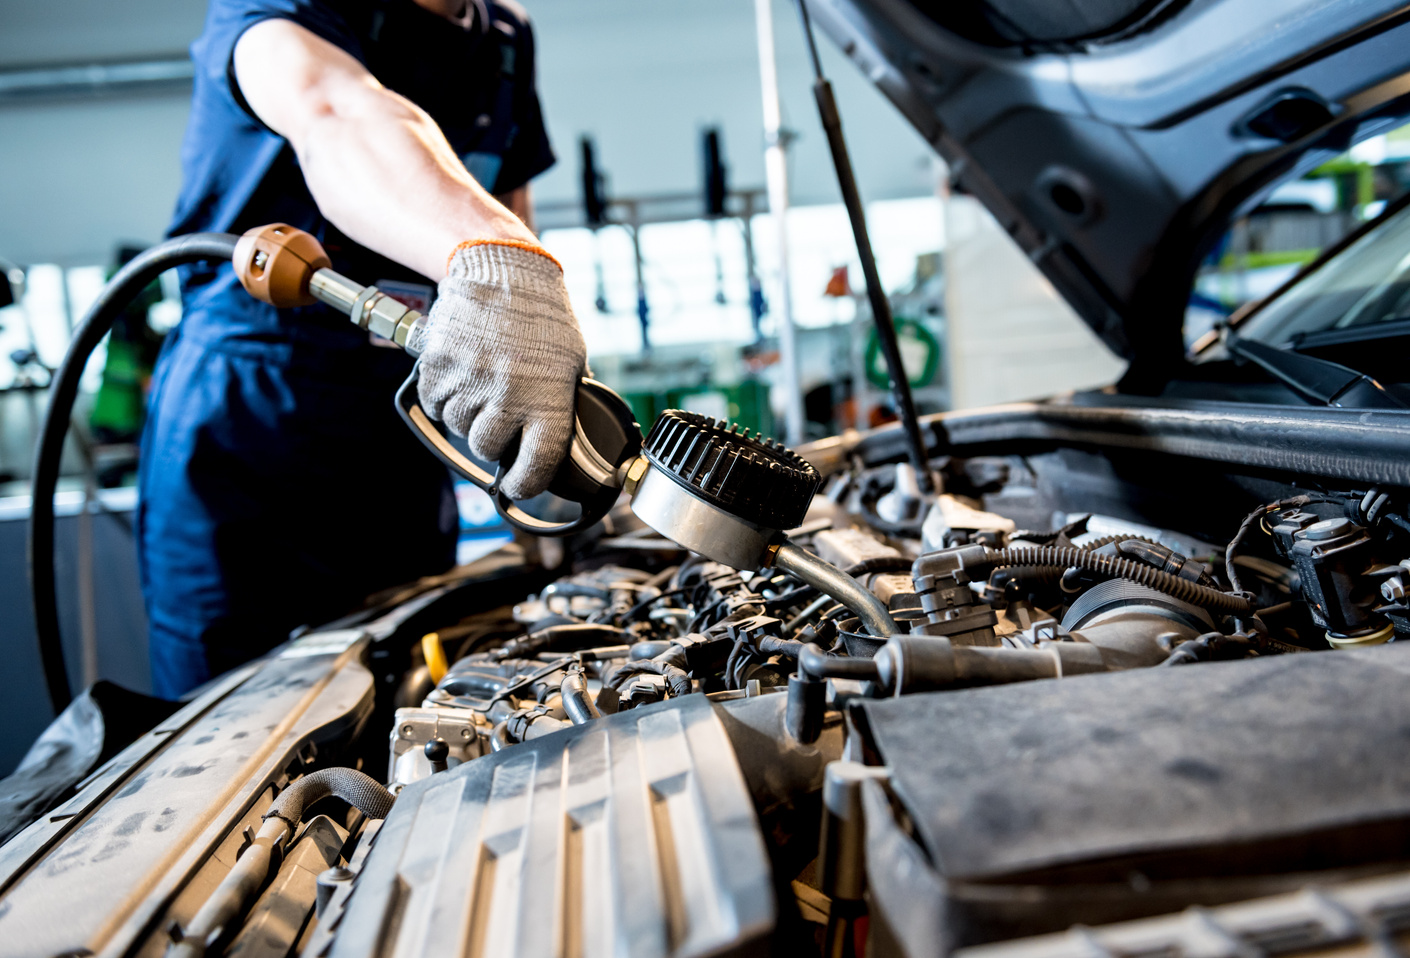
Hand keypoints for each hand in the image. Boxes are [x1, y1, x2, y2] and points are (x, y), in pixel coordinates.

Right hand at [411, 241, 587, 499]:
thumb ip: (561, 406)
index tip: (518, 485)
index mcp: (547, 399)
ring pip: (458, 426)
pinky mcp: (437, 365)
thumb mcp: (573, 364)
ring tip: (483, 383)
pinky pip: (434, 403)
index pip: (535, 466)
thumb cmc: (543, 316)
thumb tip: (556, 446)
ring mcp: (469, 380)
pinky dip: (444, 397)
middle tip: (500, 415)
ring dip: (467, 415)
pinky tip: (462, 375)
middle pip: (487, 448)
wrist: (504, 268)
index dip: (525, 484)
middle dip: (493, 439)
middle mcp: (507, 395)